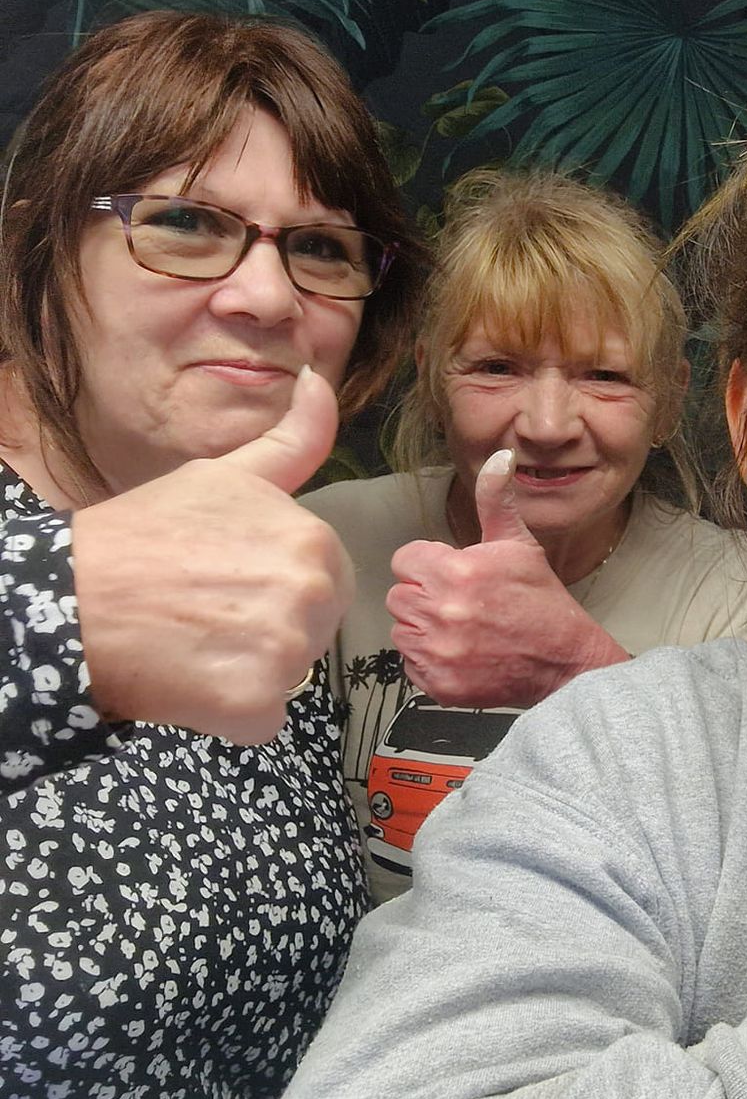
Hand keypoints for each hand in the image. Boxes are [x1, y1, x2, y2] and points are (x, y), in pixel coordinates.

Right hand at [71, 366, 353, 743]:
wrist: (68, 596)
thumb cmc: (142, 537)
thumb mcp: (223, 478)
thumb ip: (291, 441)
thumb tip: (322, 381)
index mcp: (314, 538)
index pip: (326, 581)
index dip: (275, 586)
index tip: (226, 578)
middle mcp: (312, 590)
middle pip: (314, 629)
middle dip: (271, 627)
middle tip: (206, 611)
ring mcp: (288, 649)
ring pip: (288, 672)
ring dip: (249, 669)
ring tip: (192, 642)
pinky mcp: (256, 703)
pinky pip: (263, 717)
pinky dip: (230, 712)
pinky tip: (188, 681)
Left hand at [386, 449, 627, 708]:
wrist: (565, 662)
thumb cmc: (542, 602)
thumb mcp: (520, 545)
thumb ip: (495, 500)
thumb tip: (499, 456)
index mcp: (457, 571)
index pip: (405, 560)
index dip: (429, 565)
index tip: (455, 575)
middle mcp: (442, 612)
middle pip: (399, 595)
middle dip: (425, 596)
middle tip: (462, 603)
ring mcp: (438, 652)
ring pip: (401, 629)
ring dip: (425, 628)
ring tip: (463, 628)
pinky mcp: (437, 683)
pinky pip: (410, 664)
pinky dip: (431, 660)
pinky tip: (462, 652)